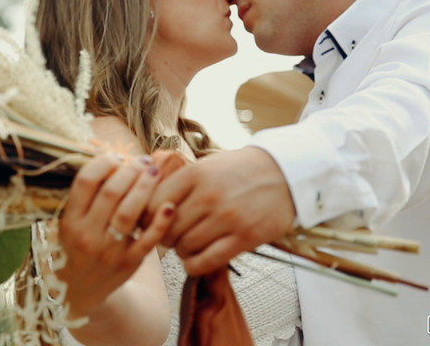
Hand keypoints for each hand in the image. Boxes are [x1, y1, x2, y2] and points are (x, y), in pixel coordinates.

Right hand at [57, 153, 175, 318]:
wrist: (80, 290)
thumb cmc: (77, 247)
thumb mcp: (68, 222)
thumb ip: (84, 195)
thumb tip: (109, 156)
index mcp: (69, 221)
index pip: (86, 182)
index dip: (104, 163)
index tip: (116, 157)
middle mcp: (87, 236)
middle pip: (111, 193)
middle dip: (130, 171)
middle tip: (142, 161)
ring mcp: (109, 251)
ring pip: (129, 213)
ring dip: (145, 188)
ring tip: (154, 172)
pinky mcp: (129, 263)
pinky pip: (148, 240)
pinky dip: (160, 222)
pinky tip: (169, 205)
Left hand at [147, 147, 295, 275]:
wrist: (284, 172)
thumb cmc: (241, 170)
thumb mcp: (206, 165)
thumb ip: (178, 183)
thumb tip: (145, 202)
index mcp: (195, 174)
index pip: (153, 203)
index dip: (148, 217)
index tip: (152, 221)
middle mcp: (208, 196)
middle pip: (167, 229)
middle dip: (165, 236)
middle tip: (173, 235)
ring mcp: (227, 218)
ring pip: (184, 247)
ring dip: (182, 250)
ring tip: (189, 244)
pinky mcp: (244, 238)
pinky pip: (205, 262)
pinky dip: (194, 265)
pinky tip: (198, 258)